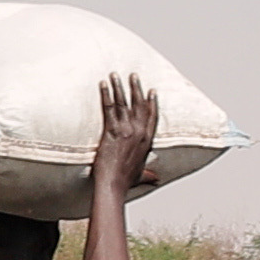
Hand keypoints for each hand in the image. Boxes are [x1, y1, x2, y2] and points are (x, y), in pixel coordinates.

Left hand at [91, 71, 160, 196]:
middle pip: (139, 105)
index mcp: (147, 141)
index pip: (152, 117)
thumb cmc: (125, 182)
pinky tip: (102, 84)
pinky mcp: (111, 131)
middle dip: (136, 88)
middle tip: (133, 75)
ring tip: (115, 74)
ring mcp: (126, 130)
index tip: (151, 91)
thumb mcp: (140, 176)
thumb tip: (156, 180)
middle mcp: (139, 132)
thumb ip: (148, 174)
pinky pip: (108, 108)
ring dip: (119, 86)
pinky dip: (105, 95)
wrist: (113, 185)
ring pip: (123, 103)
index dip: (152, 103)